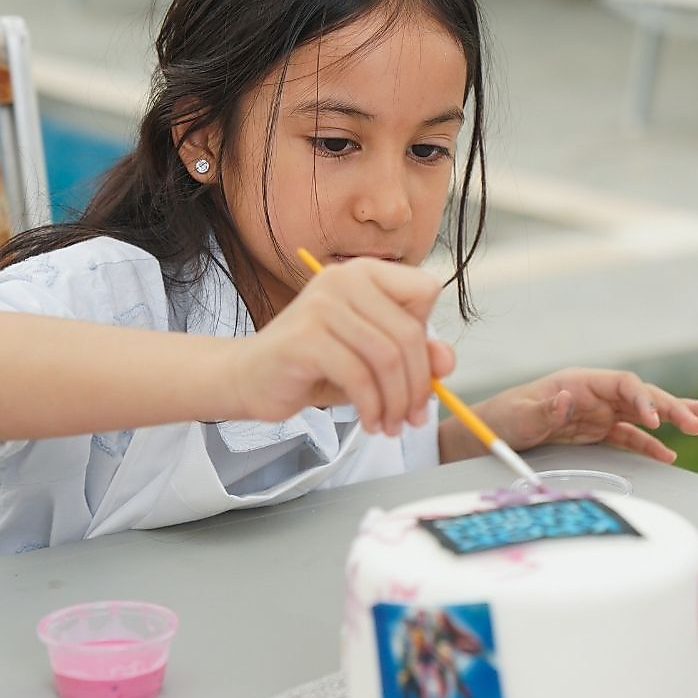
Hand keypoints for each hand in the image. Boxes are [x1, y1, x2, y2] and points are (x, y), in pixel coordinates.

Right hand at [233, 258, 453, 433]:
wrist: (250, 378)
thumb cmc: (315, 365)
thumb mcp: (373, 359)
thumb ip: (414, 355)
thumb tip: (446, 362)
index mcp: (365, 273)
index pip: (426, 291)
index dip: (429, 337)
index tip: (422, 375)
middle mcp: (344, 278)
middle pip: (409, 333)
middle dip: (417, 385)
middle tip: (413, 418)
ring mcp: (322, 304)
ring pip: (387, 358)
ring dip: (395, 402)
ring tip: (390, 425)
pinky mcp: (305, 337)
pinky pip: (358, 376)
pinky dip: (371, 407)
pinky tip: (370, 422)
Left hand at [442, 367, 697, 463]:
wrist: (484, 434)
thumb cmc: (500, 420)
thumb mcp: (518, 415)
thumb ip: (544, 409)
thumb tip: (568, 398)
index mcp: (578, 382)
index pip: (622, 384)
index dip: (643, 398)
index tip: (656, 419)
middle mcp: (591, 394)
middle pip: (639, 396)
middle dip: (669, 406)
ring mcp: (594, 412)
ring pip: (640, 413)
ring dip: (669, 418)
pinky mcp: (592, 431)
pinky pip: (627, 436)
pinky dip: (648, 444)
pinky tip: (669, 454)